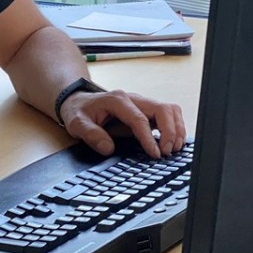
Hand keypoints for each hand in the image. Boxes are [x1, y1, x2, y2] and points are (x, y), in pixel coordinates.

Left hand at [60, 89, 184, 158]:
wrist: (79, 102)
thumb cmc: (79, 111)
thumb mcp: (76, 123)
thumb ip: (91, 134)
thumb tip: (108, 148)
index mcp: (117, 100)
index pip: (140, 118)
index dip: (149, 137)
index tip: (155, 154)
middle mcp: (133, 99)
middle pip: (162, 109)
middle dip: (170, 131)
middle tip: (166, 152)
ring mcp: (141, 103)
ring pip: (169, 109)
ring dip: (176, 128)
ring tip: (173, 148)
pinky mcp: (146, 110)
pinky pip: (168, 114)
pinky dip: (175, 127)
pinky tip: (172, 142)